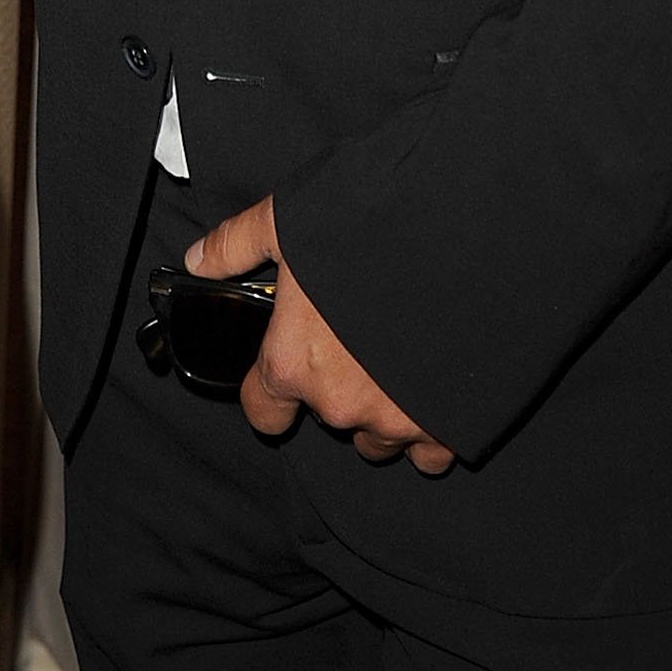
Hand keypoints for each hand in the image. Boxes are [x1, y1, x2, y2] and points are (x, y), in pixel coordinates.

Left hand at [188, 197, 454, 474]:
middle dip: (337, 383)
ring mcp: (398, 420)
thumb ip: (238, 245)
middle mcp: (341, 403)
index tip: (283, 372)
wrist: (471, 240)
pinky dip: (428, 425)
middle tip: (357, 334)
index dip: (269, 392)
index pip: (262, 410)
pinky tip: (433, 381)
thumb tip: (200, 259)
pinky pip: (429, 451)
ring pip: (377, 436)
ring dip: (381, 407)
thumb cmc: (373, 225)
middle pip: (326, 415)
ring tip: (398, 355)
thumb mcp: (289, 219)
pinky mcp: (449, 427)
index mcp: (295, 362)